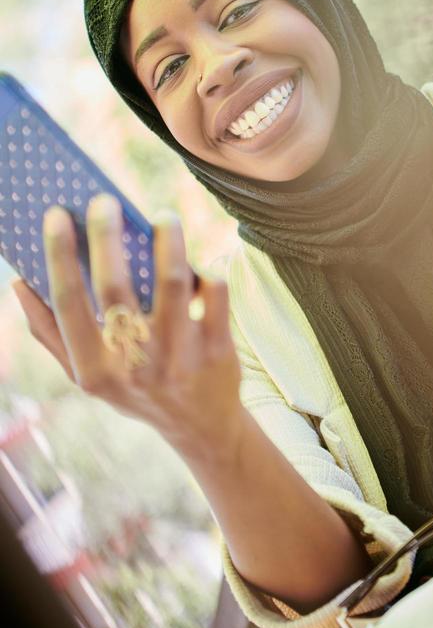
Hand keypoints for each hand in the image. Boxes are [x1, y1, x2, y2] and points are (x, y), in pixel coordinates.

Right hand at [11, 194, 242, 460]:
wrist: (201, 428)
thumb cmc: (135, 387)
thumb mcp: (87, 376)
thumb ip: (51, 334)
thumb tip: (19, 283)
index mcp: (93, 369)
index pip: (69, 304)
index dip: (59, 256)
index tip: (56, 213)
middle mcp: (133, 366)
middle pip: (116, 288)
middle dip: (106, 236)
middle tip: (104, 200)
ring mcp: (179, 359)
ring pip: (173, 283)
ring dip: (167, 241)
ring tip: (162, 216)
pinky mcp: (219, 351)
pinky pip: (214, 294)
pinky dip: (207, 271)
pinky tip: (199, 262)